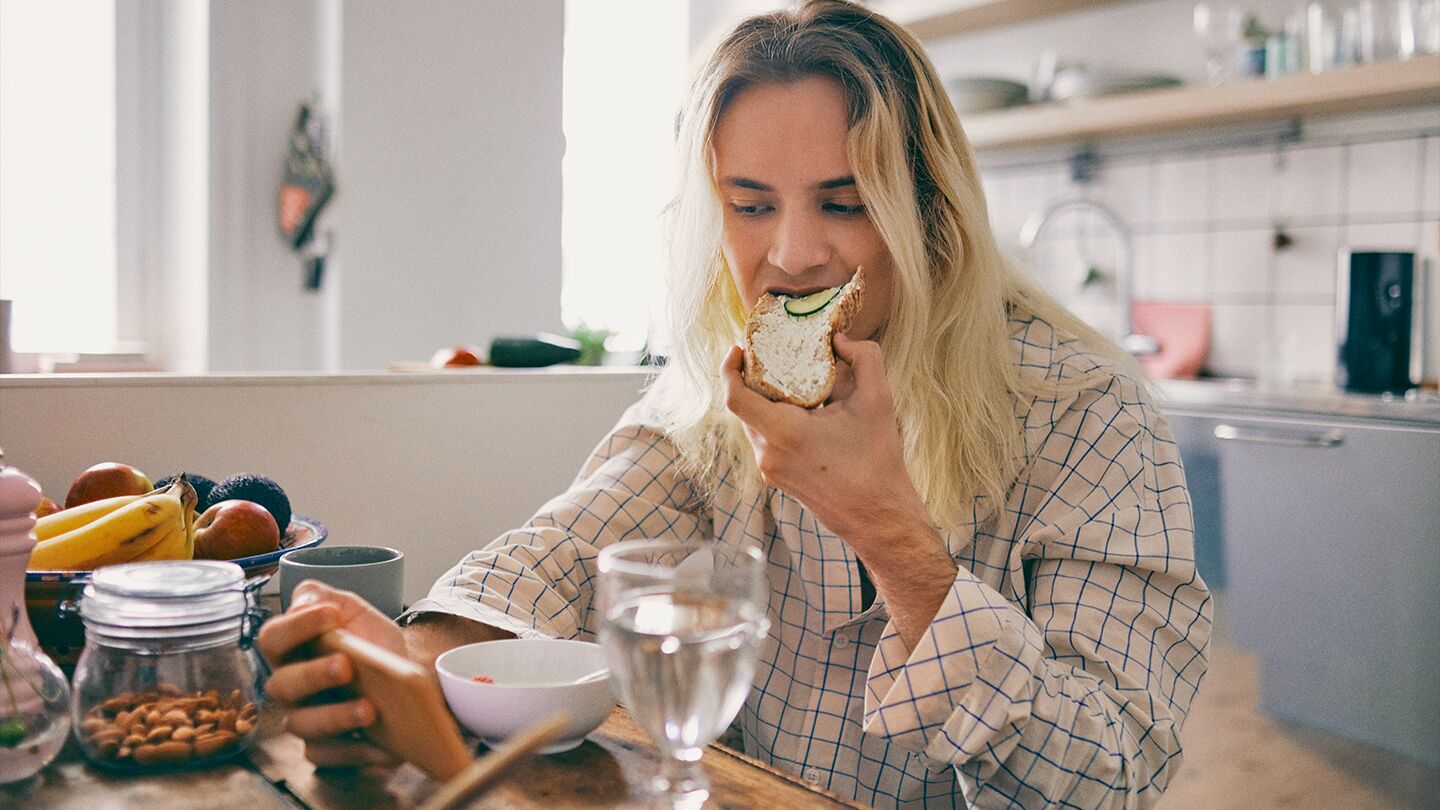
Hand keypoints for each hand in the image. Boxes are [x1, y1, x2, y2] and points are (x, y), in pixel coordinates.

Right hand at [257, 580, 403, 768]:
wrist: (406, 673)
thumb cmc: (371, 642)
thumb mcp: (352, 610)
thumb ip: (323, 597)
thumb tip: (303, 601)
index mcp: (290, 650)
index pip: (272, 638)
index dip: (296, 627)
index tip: (331, 614)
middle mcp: (289, 687)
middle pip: (282, 685)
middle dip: (313, 675)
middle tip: (346, 666)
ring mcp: (303, 719)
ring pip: (302, 724)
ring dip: (335, 717)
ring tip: (368, 709)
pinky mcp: (324, 748)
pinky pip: (324, 756)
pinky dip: (352, 751)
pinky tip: (378, 744)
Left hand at [720, 333, 930, 552]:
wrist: (879, 518)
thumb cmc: (877, 463)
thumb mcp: (878, 401)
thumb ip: (864, 358)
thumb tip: (842, 340)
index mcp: (783, 432)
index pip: (735, 396)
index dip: (729, 369)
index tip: (737, 349)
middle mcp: (768, 453)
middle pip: (744, 407)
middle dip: (752, 380)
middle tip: (770, 357)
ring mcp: (771, 470)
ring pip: (754, 425)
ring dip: (765, 402)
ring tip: (790, 382)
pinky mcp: (779, 480)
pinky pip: (766, 442)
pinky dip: (775, 422)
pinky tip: (803, 413)